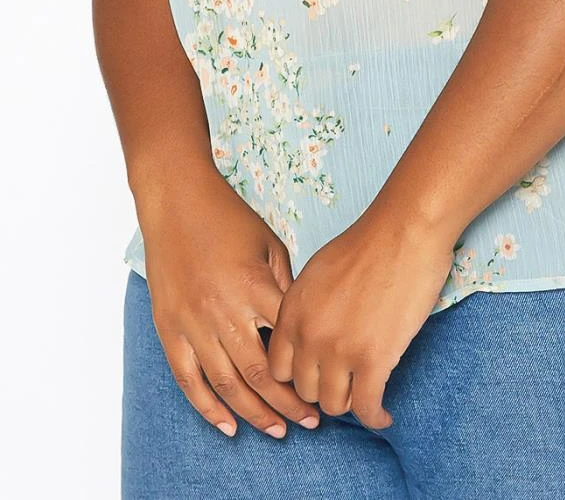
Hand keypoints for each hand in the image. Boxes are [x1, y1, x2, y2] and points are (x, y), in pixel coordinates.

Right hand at [135, 165, 321, 440]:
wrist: (176, 202)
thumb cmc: (229, 218)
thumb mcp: (270, 245)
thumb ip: (286, 286)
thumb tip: (305, 326)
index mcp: (254, 286)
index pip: (288, 341)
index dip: (309, 368)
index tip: (328, 383)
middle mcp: (223, 311)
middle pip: (261, 373)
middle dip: (289, 403)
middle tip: (312, 422)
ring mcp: (192, 323)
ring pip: (227, 384)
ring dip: (254, 413)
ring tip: (278, 431)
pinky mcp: (168, 329)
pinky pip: (188, 380)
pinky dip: (207, 407)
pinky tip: (228, 426)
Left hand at [266, 203, 455, 427]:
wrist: (405, 230)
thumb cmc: (370, 242)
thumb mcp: (319, 271)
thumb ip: (306, 307)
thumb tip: (309, 334)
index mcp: (293, 311)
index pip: (277, 369)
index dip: (298, 376)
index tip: (317, 375)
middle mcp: (309, 335)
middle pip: (305, 391)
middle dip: (325, 389)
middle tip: (346, 383)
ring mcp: (340, 350)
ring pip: (334, 405)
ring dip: (351, 402)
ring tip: (365, 393)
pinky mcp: (374, 360)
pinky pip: (367, 408)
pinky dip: (375, 418)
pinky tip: (384, 415)